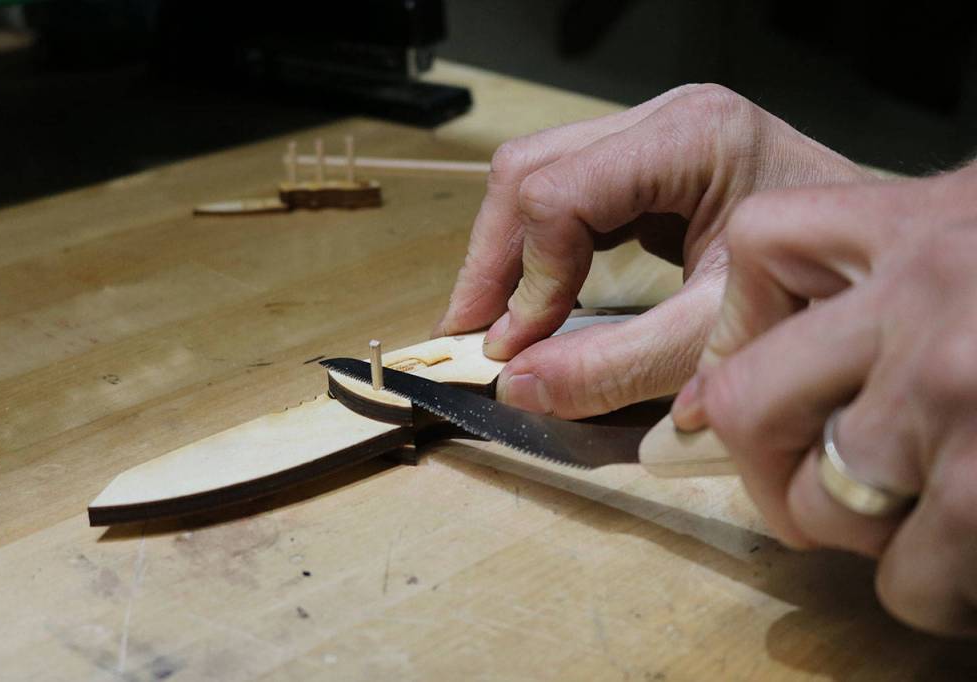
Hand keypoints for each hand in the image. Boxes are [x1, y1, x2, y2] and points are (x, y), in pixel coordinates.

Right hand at [435, 84, 868, 417]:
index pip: (562, 194)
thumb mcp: (715, 337)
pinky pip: (564, 192)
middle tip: (473, 333)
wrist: (874, 272)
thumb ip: (614, 364)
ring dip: (504, 252)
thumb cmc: (818, 295)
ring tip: (492, 320)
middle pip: (531, 169)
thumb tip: (517, 385)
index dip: (525, 278)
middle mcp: (665, 118)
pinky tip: (532, 297)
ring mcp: (654, 133)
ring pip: (535, 174)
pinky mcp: (648, 161)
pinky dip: (537, 249)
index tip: (512, 349)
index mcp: (692, 138)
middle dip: (493, 259)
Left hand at [672, 163, 976, 635]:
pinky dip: (932, 586)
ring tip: (917, 515)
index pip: (760, 247)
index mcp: (926, 224)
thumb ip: (907, 263)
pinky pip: (912, 581)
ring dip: (857, 530)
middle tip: (801, 476)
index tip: (762, 367)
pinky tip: (972, 557)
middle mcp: (929, 312)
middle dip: (764, 456)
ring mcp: (965, 410)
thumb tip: (794, 353)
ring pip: (823, 508)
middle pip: (747, 401)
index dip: (746, 314)